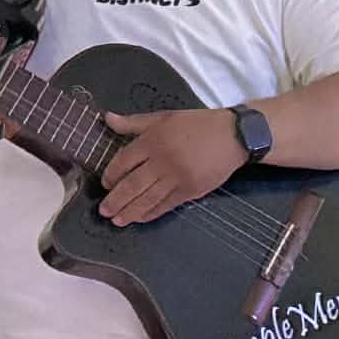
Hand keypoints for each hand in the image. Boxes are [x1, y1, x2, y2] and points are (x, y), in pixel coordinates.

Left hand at [98, 108, 246, 225]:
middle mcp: (162, 160)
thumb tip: (106, 118)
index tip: (105, 184)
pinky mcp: (191, 190)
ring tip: (117, 220)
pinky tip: (140, 218)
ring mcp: (177, 178)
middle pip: (132, 184)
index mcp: (153, 140)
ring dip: (130, 211)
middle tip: (104, 211)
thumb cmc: (198, 124)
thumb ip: (133, 122)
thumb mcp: (164, 117)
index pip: (123, 161)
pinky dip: (151, 213)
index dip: (111, 175)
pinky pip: (166, 205)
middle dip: (115, 200)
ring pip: (147, 198)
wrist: (233, 136)